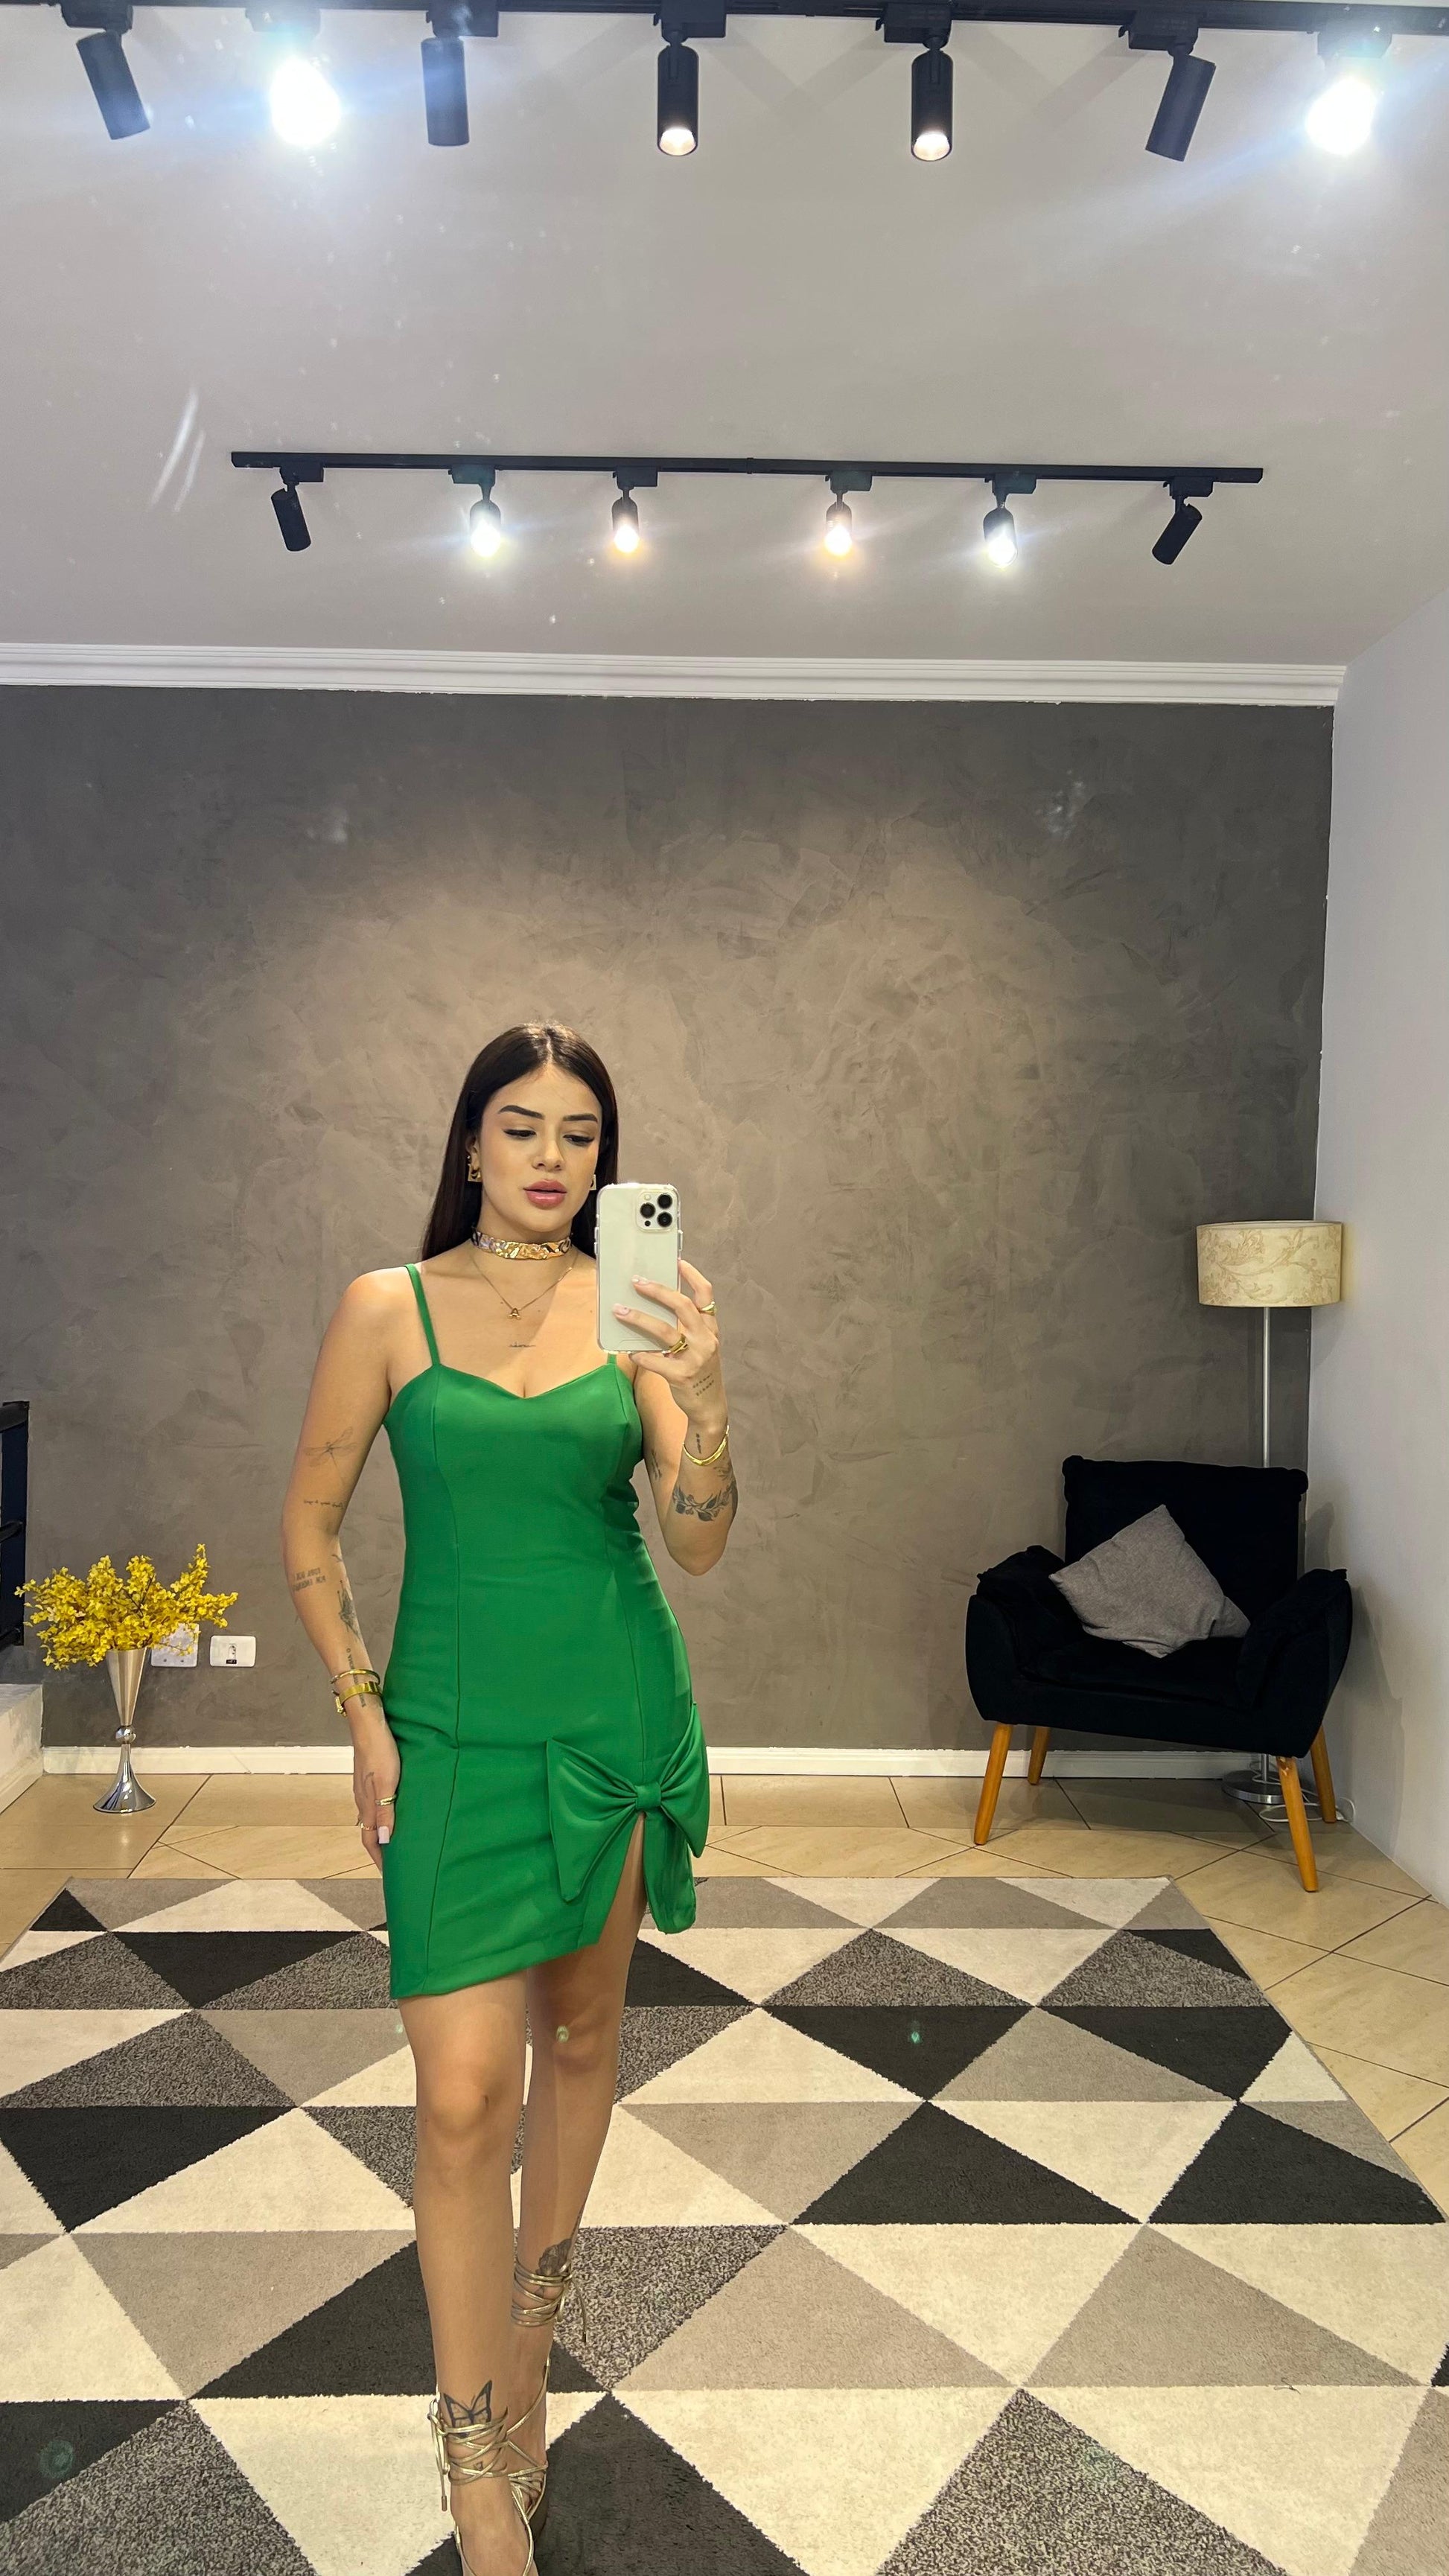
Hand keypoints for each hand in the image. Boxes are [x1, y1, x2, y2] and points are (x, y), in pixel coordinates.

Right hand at [351, 1702, 400, 1869]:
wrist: (368, 1724)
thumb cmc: (381, 1751)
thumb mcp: (387, 1784)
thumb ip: (386, 1812)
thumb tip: (387, 1841)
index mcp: (366, 1805)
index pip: (371, 1841)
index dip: (380, 1859)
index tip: (391, 1875)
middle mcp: (362, 1801)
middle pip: (371, 1833)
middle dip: (382, 1850)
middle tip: (396, 1863)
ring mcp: (364, 1789)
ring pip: (373, 1818)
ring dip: (383, 1832)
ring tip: (398, 1841)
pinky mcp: (369, 1778)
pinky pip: (375, 1804)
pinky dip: (384, 1816)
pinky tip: (394, 1811)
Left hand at [612, 1255, 722, 1423]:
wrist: (710, 1406)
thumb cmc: (700, 1371)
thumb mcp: (700, 1346)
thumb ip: (685, 1328)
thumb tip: (652, 1307)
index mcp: (711, 1329)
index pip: (706, 1295)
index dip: (692, 1276)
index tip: (676, 1261)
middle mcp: (706, 1339)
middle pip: (682, 1306)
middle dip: (658, 1291)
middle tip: (636, 1282)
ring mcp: (696, 1358)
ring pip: (665, 1331)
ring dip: (639, 1318)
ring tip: (619, 1310)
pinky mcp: (682, 1376)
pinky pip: (656, 1360)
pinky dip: (640, 1355)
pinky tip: (629, 1352)